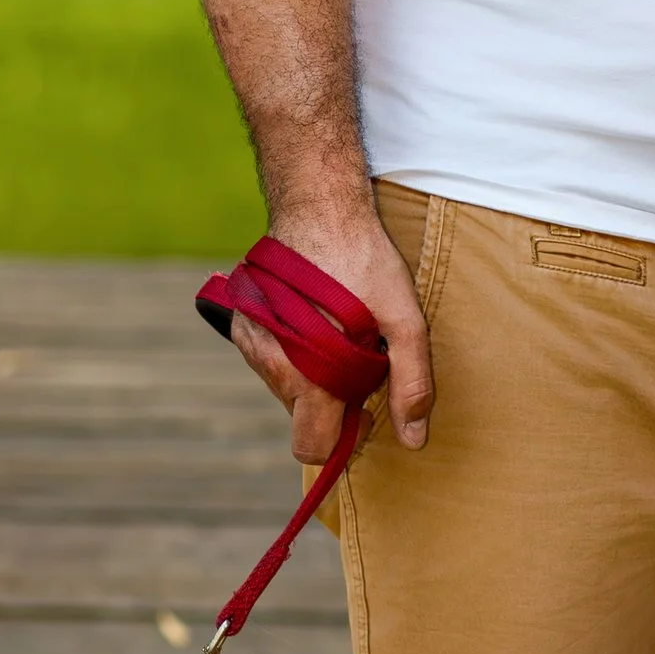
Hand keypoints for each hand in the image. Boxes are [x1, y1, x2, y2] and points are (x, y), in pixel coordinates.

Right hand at [226, 201, 433, 464]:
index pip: (312, 446)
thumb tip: (413, 439)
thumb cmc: (364, 261)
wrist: (318, 207)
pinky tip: (315, 322)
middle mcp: (269, 364)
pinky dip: (295, 355)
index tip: (366, 410)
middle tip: (361, 360)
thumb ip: (409, 384)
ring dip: (315, 377)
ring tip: (340, 333)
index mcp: (306, 374)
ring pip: (287, 389)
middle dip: (334, 403)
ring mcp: (250, 344)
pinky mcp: (241, 325)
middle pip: (302, 417)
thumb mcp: (403, 321)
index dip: (345, 438)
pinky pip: (271, 362)